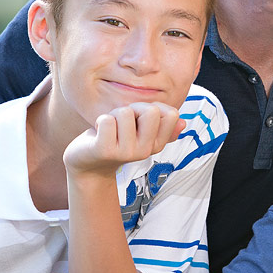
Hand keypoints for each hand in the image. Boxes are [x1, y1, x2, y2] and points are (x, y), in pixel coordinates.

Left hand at [64, 102, 182, 176]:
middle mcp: (145, 151)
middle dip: (133, 109)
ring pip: (125, 112)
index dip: (153, 108)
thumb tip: (182, 123)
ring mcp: (125, 152)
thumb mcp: (141, 133)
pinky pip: (107, 120)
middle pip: (151, 110)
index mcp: (157, 145)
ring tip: (110, 129)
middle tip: (122, 123)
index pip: (171, 113)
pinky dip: (100, 120)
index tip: (139, 119)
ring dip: (113, 115)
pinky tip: (98, 133)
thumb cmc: (116, 140)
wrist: (90, 164)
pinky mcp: (105, 150)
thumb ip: (163, 128)